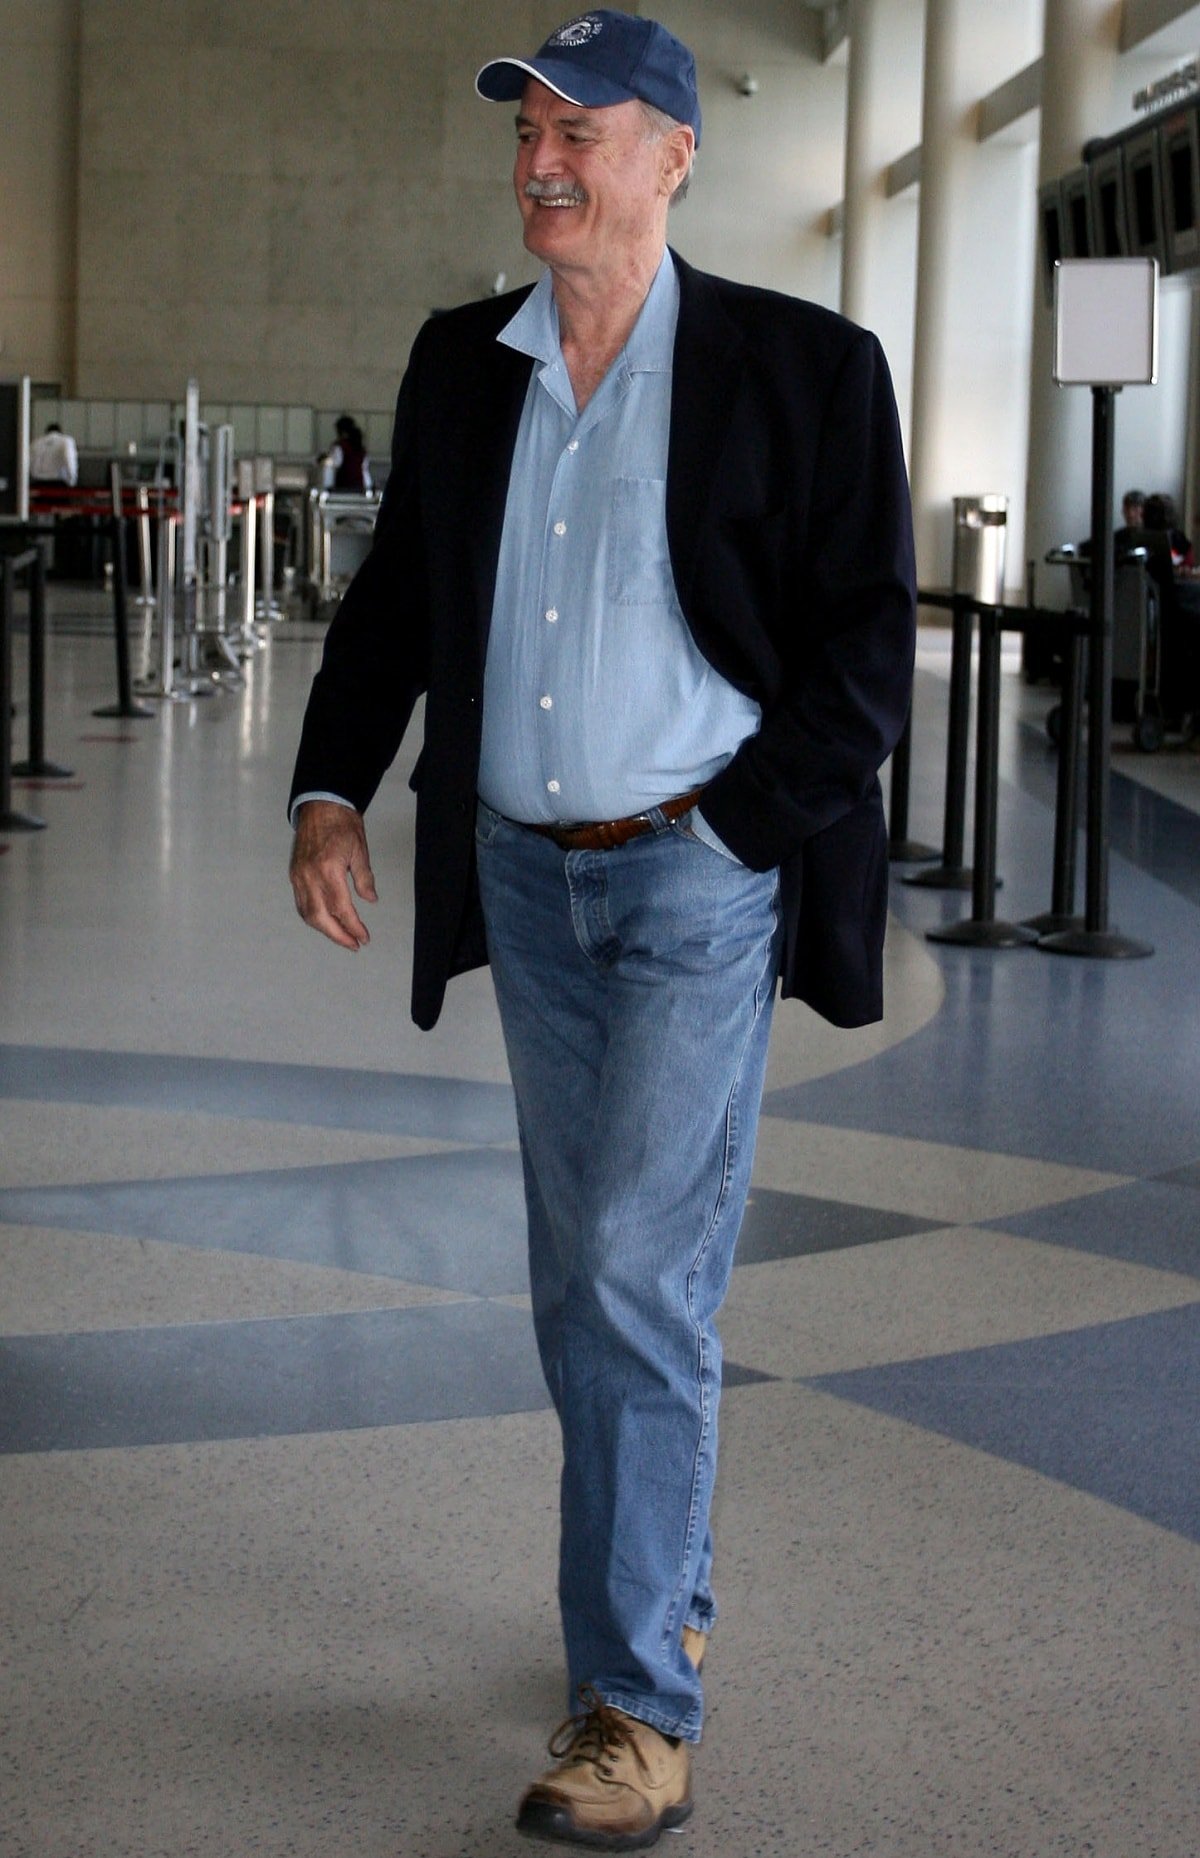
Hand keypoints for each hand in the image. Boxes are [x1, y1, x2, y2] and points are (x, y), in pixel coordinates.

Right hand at [289, 800, 377, 949]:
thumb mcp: (360, 850)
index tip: (364, 938)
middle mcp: (309, 876)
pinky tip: (325, 922)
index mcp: (328, 870)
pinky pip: (301, 903)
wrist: (320, 805)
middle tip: (354, 945)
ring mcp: (298, 876)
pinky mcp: (294, 874)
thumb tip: (370, 900)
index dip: (353, 926)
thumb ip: (364, 878)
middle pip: (320, 918)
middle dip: (337, 935)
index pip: (341, 908)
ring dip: (324, 929)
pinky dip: (312, 917)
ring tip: (342, 937)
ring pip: (307, 913)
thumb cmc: (342, 824)